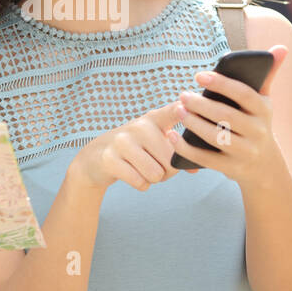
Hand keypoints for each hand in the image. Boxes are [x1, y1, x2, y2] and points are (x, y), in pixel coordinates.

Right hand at [68, 101, 184, 192]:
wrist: (96, 159)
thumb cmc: (134, 151)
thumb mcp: (154, 144)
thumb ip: (176, 151)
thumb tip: (195, 167)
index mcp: (153, 120)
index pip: (173, 111)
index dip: (184, 109)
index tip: (188, 105)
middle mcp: (139, 126)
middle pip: (171, 161)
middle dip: (166, 172)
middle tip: (154, 166)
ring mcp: (123, 141)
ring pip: (156, 174)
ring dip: (152, 180)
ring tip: (142, 170)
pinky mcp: (110, 158)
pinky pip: (140, 182)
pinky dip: (140, 185)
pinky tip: (131, 174)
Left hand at [166, 46, 288, 190]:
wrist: (265, 167)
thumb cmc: (257, 124)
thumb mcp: (264, 102)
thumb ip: (268, 74)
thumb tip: (280, 47)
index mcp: (264, 110)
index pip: (244, 94)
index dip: (221, 84)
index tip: (199, 76)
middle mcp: (258, 132)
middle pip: (227, 116)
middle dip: (201, 104)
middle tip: (183, 95)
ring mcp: (246, 152)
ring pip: (216, 137)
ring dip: (193, 124)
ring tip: (179, 111)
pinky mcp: (233, 168)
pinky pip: (205, 158)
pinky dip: (186, 148)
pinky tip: (172, 135)